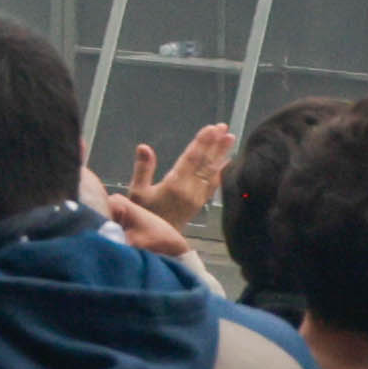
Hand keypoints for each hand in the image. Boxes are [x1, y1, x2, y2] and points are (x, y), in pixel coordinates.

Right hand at [120, 124, 231, 243]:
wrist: (157, 240)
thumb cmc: (144, 214)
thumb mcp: (137, 193)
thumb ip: (142, 169)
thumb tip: (144, 147)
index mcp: (175, 185)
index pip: (191, 159)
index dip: (202, 142)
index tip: (211, 128)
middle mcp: (190, 189)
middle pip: (206, 163)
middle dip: (215, 144)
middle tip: (224, 128)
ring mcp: (198, 196)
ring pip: (212, 171)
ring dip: (221, 154)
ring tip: (230, 138)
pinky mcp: (201, 202)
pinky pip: (214, 182)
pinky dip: (221, 170)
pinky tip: (226, 161)